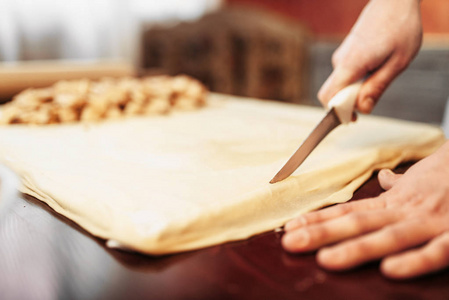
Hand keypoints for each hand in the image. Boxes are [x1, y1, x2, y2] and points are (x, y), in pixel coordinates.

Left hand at [282, 141, 448, 278]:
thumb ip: (399, 185)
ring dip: (355, 248)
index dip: (318, 220)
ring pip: (387, 237)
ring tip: (325, 260)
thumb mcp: (421, 178)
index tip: (290, 228)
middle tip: (291, 244)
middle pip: (356, 223)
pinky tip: (390, 271)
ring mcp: (428, 223)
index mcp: (393, 201)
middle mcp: (404, 211)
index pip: (348, 211)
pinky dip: (415, 261)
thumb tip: (384, 180)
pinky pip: (437, 252)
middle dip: (321, 234)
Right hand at [318, 0, 422, 113]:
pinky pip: (344, 76)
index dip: (338, 113)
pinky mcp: (345, 53)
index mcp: (350, 65)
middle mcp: (340, 61)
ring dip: (353, 92)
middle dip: (344, 106)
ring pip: (339, 85)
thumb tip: (362, 109)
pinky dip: (355, 82)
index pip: (330, 97)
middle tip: (365, 108)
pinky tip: (374, 71)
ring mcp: (341, 56)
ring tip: (378, 79)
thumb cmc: (400, 28)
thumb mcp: (397, 63)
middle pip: (329, 94)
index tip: (353, 120)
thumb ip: (377, 87)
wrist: (394, 1)